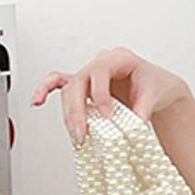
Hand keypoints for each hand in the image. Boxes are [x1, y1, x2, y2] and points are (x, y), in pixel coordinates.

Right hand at [31, 48, 189, 146]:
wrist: (157, 87)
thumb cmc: (155, 85)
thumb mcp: (155, 95)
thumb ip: (143, 110)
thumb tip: (133, 127)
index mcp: (119, 58)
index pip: (100, 72)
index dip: (100, 94)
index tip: (106, 116)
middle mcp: (101, 63)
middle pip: (79, 82)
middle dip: (78, 109)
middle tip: (82, 133)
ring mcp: (90, 73)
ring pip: (70, 89)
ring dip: (69, 113)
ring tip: (76, 135)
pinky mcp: (85, 85)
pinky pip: (59, 83)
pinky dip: (46, 90)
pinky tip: (37, 101)